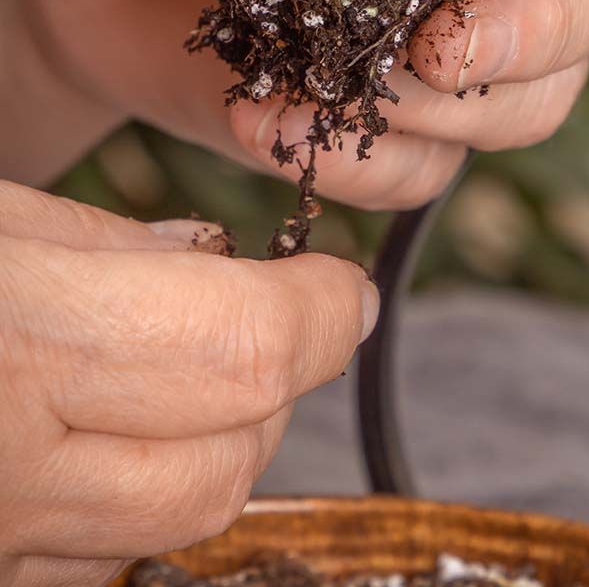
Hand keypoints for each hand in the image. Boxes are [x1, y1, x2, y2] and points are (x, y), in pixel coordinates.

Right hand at [0, 180, 376, 585]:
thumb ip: (115, 245)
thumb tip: (224, 263)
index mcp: (26, 345)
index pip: (245, 350)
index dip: (321, 315)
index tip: (344, 287)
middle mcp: (14, 475)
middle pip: (228, 458)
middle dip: (278, 380)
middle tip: (263, 314)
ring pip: (181, 521)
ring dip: (220, 441)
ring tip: (179, 367)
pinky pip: (107, 556)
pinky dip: (144, 492)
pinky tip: (109, 432)